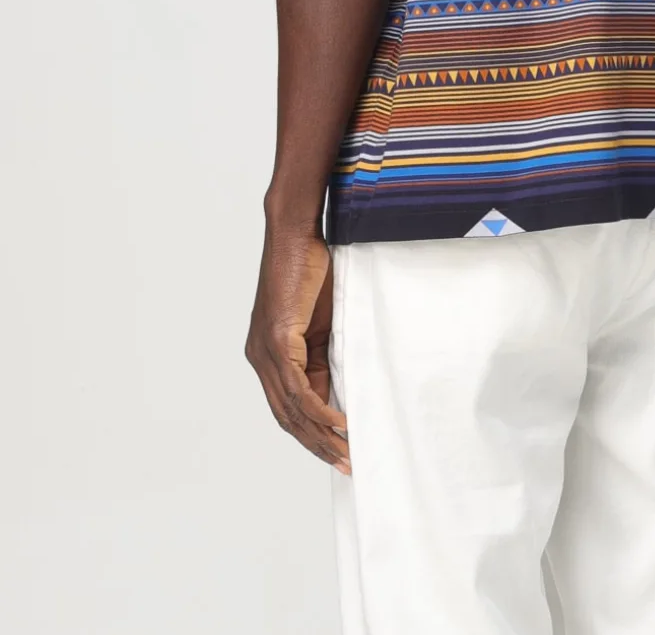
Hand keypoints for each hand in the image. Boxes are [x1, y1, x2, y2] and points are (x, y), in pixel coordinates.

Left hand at [245, 223, 350, 474]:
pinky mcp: (277, 341)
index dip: (311, 434)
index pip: (287, 407)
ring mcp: (266, 352)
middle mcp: (261, 358)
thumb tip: (336, 388)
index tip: (337, 452)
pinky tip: (339, 424)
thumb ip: (321, 355)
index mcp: (268, 355)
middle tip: (346, 466)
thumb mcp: (318, 323)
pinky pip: (298, 388)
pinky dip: (319, 410)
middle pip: (287, 417)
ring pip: (292, 409)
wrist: (295, 235)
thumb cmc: (309, 271)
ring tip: (347, 454)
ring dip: (321, 436)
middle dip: (317, 446)